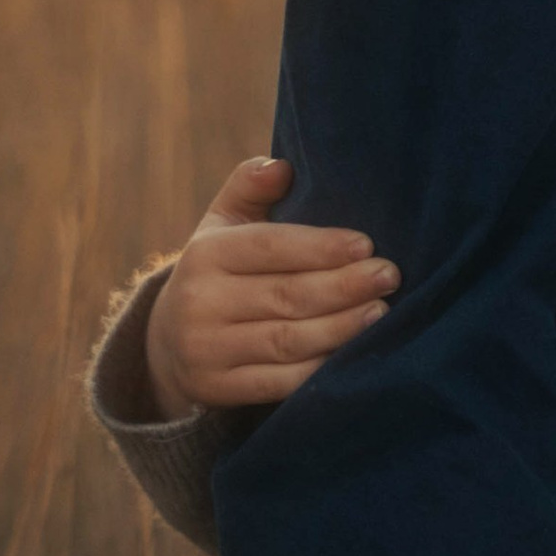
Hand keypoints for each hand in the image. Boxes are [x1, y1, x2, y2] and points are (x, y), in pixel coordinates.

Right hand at [143, 158, 397, 416]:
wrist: (166, 345)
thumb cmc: (217, 272)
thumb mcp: (222, 225)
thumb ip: (249, 188)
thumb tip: (280, 166)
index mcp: (206, 254)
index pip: (269, 247)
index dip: (320, 247)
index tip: (367, 244)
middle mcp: (201, 303)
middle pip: (285, 296)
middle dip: (344, 286)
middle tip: (389, 276)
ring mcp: (207, 350)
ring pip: (287, 340)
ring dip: (341, 329)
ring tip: (382, 313)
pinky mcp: (218, 389)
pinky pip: (280, 382)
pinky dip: (320, 371)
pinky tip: (354, 356)